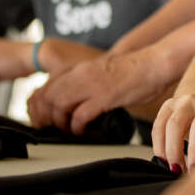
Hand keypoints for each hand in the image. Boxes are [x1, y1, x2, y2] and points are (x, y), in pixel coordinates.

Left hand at [27, 45, 163, 134]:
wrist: (154, 63)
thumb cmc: (133, 70)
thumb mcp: (101, 72)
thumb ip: (86, 82)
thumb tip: (76, 101)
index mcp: (80, 69)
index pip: (46, 86)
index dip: (40, 105)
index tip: (45, 118)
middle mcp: (81, 74)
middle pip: (47, 96)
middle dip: (46, 116)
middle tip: (54, 128)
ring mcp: (92, 84)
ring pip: (59, 105)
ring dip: (60, 122)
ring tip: (68, 130)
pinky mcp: (105, 96)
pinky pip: (80, 115)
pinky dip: (77, 127)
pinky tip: (83, 131)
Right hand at [153, 92, 194, 172]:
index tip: (194, 170)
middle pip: (180, 124)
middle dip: (177, 150)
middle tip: (179, 171)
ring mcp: (183, 102)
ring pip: (168, 125)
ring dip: (167, 150)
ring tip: (171, 169)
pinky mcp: (169, 105)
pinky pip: (158, 126)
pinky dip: (158, 145)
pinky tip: (163, 160)